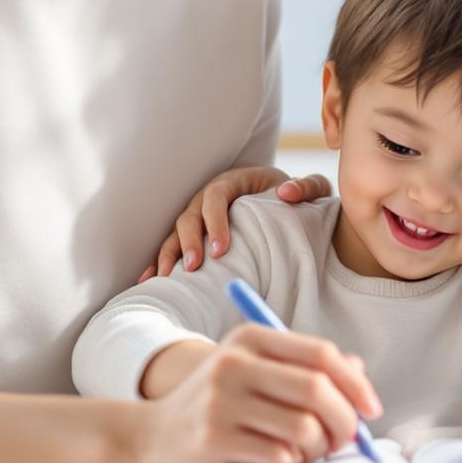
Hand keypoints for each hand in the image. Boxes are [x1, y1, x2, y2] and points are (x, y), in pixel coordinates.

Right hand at [119, 325, 382, 462]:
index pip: (321, 354)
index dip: (355, 384)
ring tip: (302, 456)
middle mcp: (235, 362)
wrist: (147, 442)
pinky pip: (278, 457)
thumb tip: (359, 374)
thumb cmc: (212, 412)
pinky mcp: (212, 437)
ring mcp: (221, 399)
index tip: (372, 411)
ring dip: (315, 451)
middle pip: (319, 390)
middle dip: (344, 423)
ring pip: (303, 428)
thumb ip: (303, 371)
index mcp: (250, 339)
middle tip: (343, 443)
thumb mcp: (253, 378)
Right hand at [140, 165, 332, 280]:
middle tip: (195, 267)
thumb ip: (308, 187)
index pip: (215, 196)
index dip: (214, 221)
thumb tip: (286, 193)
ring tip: (168, 278)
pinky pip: (171, 246)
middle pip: (189, 215)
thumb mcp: (311, 190)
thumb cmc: (296, 199)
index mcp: (234, 182)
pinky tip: (150, 280)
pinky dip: (159, 260)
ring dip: (169, 253)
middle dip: (189, 241)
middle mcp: (209, 197)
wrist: (285, 205)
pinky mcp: (194, 235)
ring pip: (175, 232)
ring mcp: (198, 216)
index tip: (222, 249)